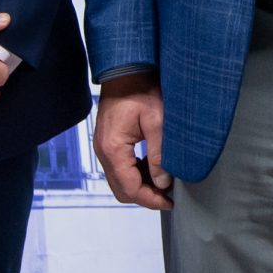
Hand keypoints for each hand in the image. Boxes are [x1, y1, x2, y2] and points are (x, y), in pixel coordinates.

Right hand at [93, 74, 170, 210]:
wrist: (125, 70)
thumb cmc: (141, 89)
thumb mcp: (156, 121)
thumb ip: (158, 155)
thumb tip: (162, 183)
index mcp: (113, 148)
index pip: (130, 187)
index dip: (150, 199)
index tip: (169, 202)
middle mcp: (103, 152)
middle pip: (121, 189)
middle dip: (145, 196)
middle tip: (168, 196)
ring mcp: (103, 148)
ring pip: (120, 180)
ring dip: (140, 185)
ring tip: (164, 182)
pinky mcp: (108, 142)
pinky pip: (119, 168)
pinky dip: (135, 173)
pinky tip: (153, 167)